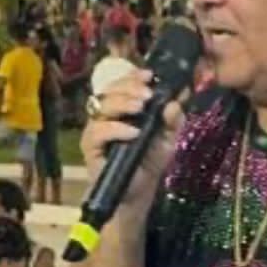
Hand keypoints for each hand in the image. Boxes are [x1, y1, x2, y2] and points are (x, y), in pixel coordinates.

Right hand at [80, 71, 186, 215]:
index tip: (150, 75)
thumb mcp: (168, 139)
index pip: (122, 83)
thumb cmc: (149, 160)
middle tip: (147, 94)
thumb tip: (176, 101)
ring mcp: (96, 129)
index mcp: (122, 107)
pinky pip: (97, 132)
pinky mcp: (90, 147)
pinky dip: (115, 129)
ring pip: (101, 106)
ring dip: (122, 103)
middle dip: (129, 87)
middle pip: (109, 90)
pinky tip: (133, 132)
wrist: (137, 191)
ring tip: (140, 107)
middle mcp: (106, 114)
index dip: (133, 76)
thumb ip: (173, 120)